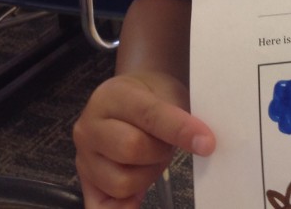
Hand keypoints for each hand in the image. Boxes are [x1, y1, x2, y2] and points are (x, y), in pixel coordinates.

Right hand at [74, 72, 214, 207]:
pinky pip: (101, 208)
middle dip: (160, 152)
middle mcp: (90, 126)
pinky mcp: (85, 180)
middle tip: (166, 145)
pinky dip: (123, 208)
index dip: (181, 130)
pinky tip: (137, 201)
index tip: (207, 143)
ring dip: (147, 176)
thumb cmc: (155, 96)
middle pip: (131, 149)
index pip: (150, 115)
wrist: (135, 94)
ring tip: (150, 159)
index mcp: (112, 95)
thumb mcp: (170, 94)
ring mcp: (83, 156)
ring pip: (121, 182)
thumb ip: (181, 117)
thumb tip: (203, 145)